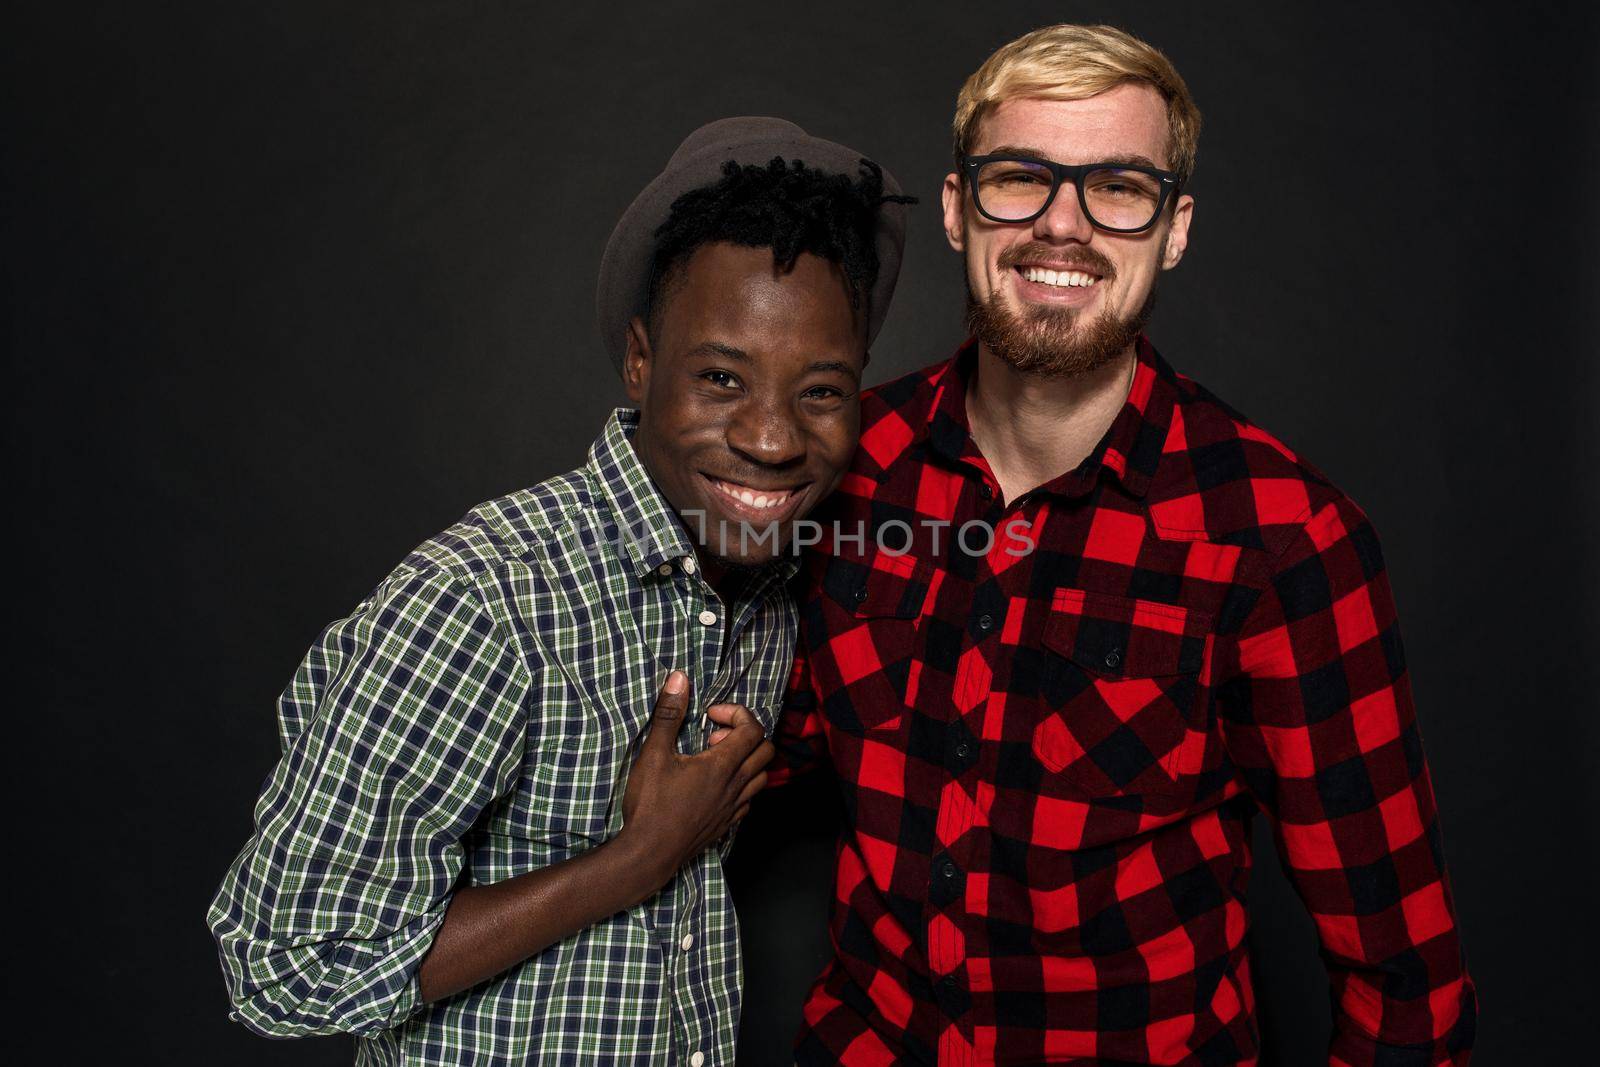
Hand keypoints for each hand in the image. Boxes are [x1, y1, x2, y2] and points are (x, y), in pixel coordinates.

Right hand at [618, 671, 771, 890]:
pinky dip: (741, 785)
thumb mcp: (653, 754)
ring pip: (762, 777)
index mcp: (722, 765)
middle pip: (766, 750)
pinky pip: (749, 800)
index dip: (736, 713)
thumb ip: (669, 715)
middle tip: (714, 735)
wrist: (649, 853)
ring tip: (716, 758)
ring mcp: (733, 808)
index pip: (753, 729)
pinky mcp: (727, 825)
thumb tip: (679, 679)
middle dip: (746, 734)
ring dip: (746, 760)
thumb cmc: (650, 804)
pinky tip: (717, 785)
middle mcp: (735, 786)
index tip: (709, 715)